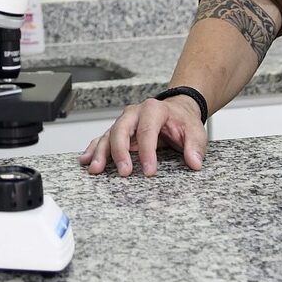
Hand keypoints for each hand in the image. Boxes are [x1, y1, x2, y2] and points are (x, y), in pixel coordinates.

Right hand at [78, 95, 206, 176]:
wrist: (176, 110)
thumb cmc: (182, 121)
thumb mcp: (195, 130)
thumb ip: (195, 146)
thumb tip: (194, 162)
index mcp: (154, 109)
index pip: (147, 130)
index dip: (147, 152)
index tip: (149, 171)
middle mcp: (134, 113)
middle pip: (121, 129)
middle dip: (120, 151)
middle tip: (124, 172)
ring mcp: (124, 122)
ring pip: (108, 135)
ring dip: (101, 152)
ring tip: (96, 169)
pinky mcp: (118, 131)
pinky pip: (103, 139)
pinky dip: (94, 149)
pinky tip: (86, 160)